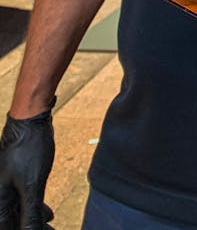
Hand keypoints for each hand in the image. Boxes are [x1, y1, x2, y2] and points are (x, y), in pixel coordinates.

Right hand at [0, 105, 55, 229]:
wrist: (30, 118)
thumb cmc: (28, 148)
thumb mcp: (32, 184)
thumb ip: (30, 214)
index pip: (8, 228)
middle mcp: (0, 196)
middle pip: (13, 223)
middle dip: (31, 229)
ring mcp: (7, 187)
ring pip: (19, 213)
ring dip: (34, 222)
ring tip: (52, 227)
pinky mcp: (17, 179)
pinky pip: (23, 201)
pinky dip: (35, 209)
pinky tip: (48, 215)